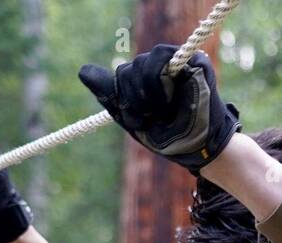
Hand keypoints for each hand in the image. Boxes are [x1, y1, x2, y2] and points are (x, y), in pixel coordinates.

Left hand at [79, 44, 239, 172]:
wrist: (199, 148)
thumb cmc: (169, 139)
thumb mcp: (133, 120)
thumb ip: (111, 96)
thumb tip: (82, 71)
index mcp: (139, 86)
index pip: (118, 77)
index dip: (118, 93)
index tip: (131, 117)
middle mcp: (155, 72)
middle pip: (127, 70)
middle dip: (133, 97)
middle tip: (150, 117)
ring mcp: (174, 65)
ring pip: (143, 61)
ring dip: (146, 90)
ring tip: (161, 109)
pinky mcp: (192, 61)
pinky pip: (163, 55)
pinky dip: (160, 79)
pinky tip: (169, 97)